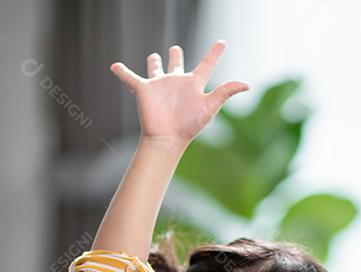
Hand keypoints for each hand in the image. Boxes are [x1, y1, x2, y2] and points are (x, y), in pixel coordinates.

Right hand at [110, 39, 248, 145]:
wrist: (167, 138)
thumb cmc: (189, 125)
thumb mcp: (210, 106)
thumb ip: (226, 92)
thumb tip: (247, 84)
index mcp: (193, 84)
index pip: (206, 65)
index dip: (214, 53)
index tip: (222, 42)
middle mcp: (176, 83)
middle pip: (176, 64)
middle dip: (175, 56)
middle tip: (176, 49)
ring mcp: (159, 86)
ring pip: (155, 69)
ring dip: (154, 63)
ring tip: (153, 57)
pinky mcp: (143, 90)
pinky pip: (130, 78)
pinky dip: (122, 72)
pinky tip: (114, 66)